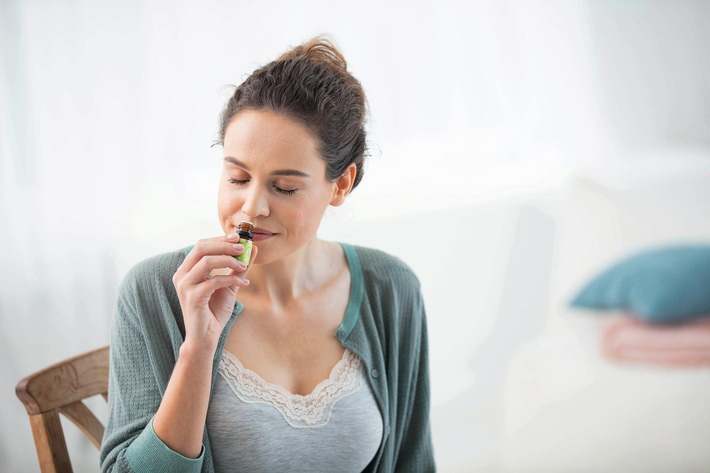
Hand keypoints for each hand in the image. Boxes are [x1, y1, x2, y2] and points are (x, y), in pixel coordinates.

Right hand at [172, 234, 256, 351]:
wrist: (206, 337)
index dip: (220, 238)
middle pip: (201, 248)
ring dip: (229, 260)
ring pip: (206, 261)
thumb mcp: (229, 285)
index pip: (201, 245)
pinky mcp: (192, 297)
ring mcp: (185, 286)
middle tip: (242, 247)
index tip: (239, 237)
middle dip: (224, 244)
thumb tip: (252, 248)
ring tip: (243, 265)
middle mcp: (182, 275)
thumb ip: (238, 267)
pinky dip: (231, 279)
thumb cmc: (214, 311)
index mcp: (187, 269)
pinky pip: (214, 280)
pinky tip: (244, 283)